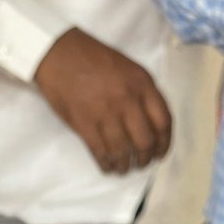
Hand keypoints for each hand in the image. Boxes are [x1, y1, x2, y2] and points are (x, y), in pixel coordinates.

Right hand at [33, 28, 171, 173]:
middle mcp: (127, 100)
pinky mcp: (85, 124)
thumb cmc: (93, 58)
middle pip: (145, 141)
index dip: (164, 143)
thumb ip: (141, 92)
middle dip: (145, 158)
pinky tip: (107, 167)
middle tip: (140, 163)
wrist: (59, 53)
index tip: (160, 153)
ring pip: (123, 150)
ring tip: (123, 169)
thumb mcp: (128, 68)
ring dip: (125, 165)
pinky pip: (100, 152)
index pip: (163, 121)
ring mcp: (106, 113)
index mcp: (142, 83)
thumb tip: (149, 122)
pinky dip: (106, 164)